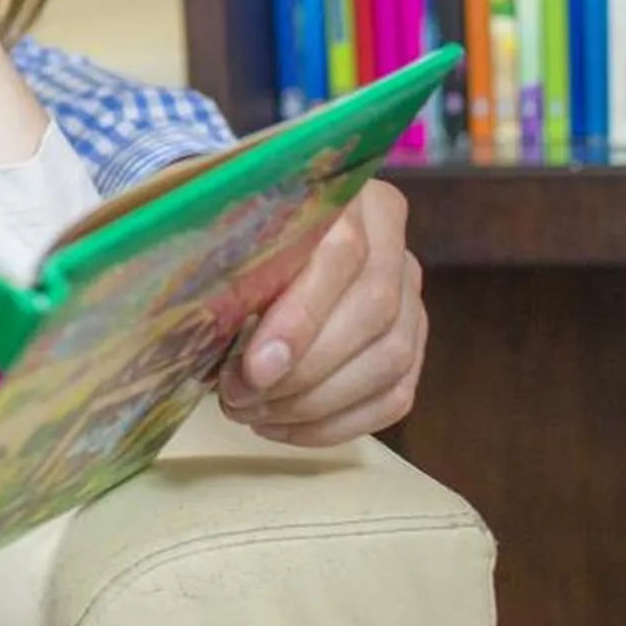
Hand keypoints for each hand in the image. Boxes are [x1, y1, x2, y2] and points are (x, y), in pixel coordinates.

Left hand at [218, 178, 426, 444]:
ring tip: (250, 411)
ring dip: (315, 403)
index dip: (301, 319)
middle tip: (238, 395)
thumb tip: (211, 327)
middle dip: (303, 370)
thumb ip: (232, 264)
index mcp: (354, 198)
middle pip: (374, 314)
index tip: (254, 367)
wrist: (256, 240)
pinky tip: (280, 426)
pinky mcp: (413, 347)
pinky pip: (393, 398)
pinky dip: (335, 424)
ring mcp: (411, 299)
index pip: (342, 256)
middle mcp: (396, 245)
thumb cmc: (234, 234)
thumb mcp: (228, 234)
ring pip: (390, 362)